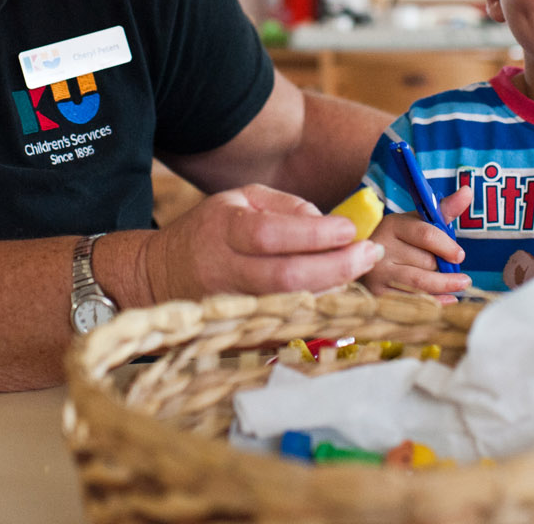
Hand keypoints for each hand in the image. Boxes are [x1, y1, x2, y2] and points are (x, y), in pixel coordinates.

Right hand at [143, 183, 383, 300]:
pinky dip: (319, 309)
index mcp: (223, 231)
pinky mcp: (240, 334)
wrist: (162, 276)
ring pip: (293, 306)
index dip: (315, 235)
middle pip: (288, 278)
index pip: (271, 236)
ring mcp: (233, 309)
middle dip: (338, 266)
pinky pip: (289, 324)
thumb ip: (288, 206)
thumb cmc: (212, 229)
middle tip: (370, 252)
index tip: (351, 229)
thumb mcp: (242, 198)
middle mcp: (226, 272)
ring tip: (359, 266)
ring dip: (335, 289)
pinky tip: (338, 291)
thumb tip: (329, 225)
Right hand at [360, 187, 471, 303]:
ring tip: (461, 286)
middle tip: (459, 275)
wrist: (361, 259)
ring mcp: (377, 272)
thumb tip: (468, 191)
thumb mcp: (416, 222)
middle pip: (425, 262)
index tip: (460, 256)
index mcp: (393, 225)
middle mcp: (382, 248)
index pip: (425, 234)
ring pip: (419, 284)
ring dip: (445, 287)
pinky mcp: (377, 294)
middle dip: (444, 269)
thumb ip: (443, 210)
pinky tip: (448, 299)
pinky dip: (435, 302)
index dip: (447, 246)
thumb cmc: (400, 241)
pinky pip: (412, 301)